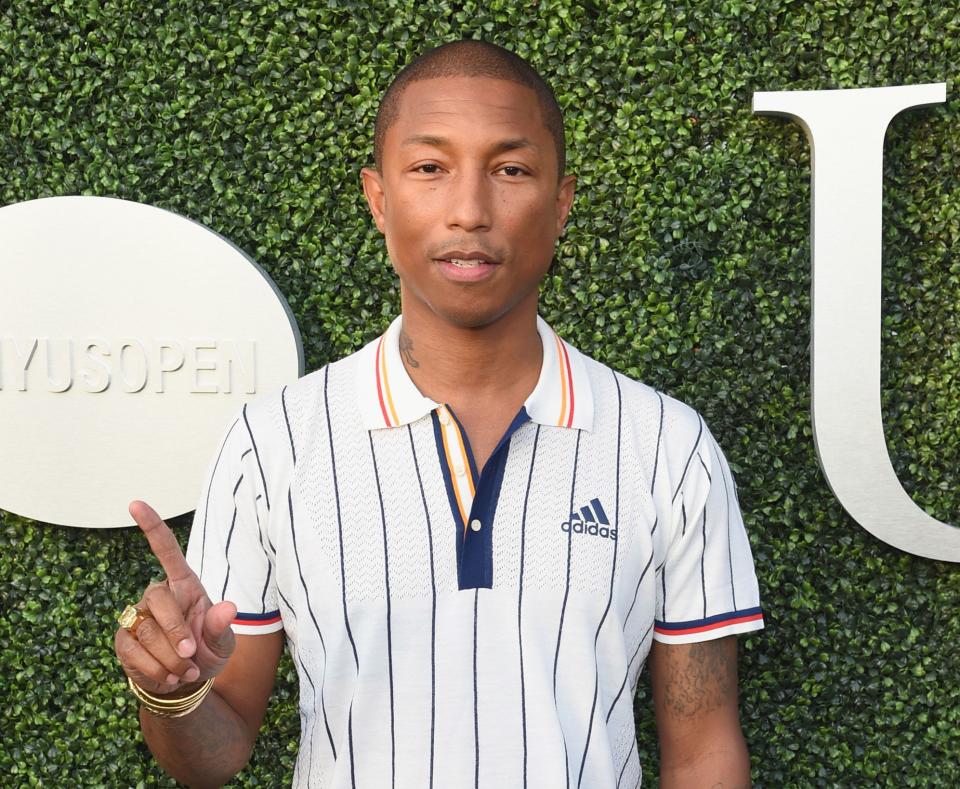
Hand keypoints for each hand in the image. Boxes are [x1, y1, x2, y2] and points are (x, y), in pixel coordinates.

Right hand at [114, 500, 236, 694]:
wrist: (186, 683)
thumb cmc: (207, 651)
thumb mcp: (223, 642)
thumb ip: (221, 626)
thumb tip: (228, 607)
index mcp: (185, 585)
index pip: (166, 550)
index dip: (152, 526)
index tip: (135, 504)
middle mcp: (158, 595)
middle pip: (157, 598)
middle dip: (176, 632)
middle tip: (191, 655)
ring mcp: (137, 616)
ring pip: (146, 631)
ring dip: (169, 658)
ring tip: (185, 670)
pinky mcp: (124, 640)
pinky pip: (133, 652)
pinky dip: (155, 670)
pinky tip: (168, 677)